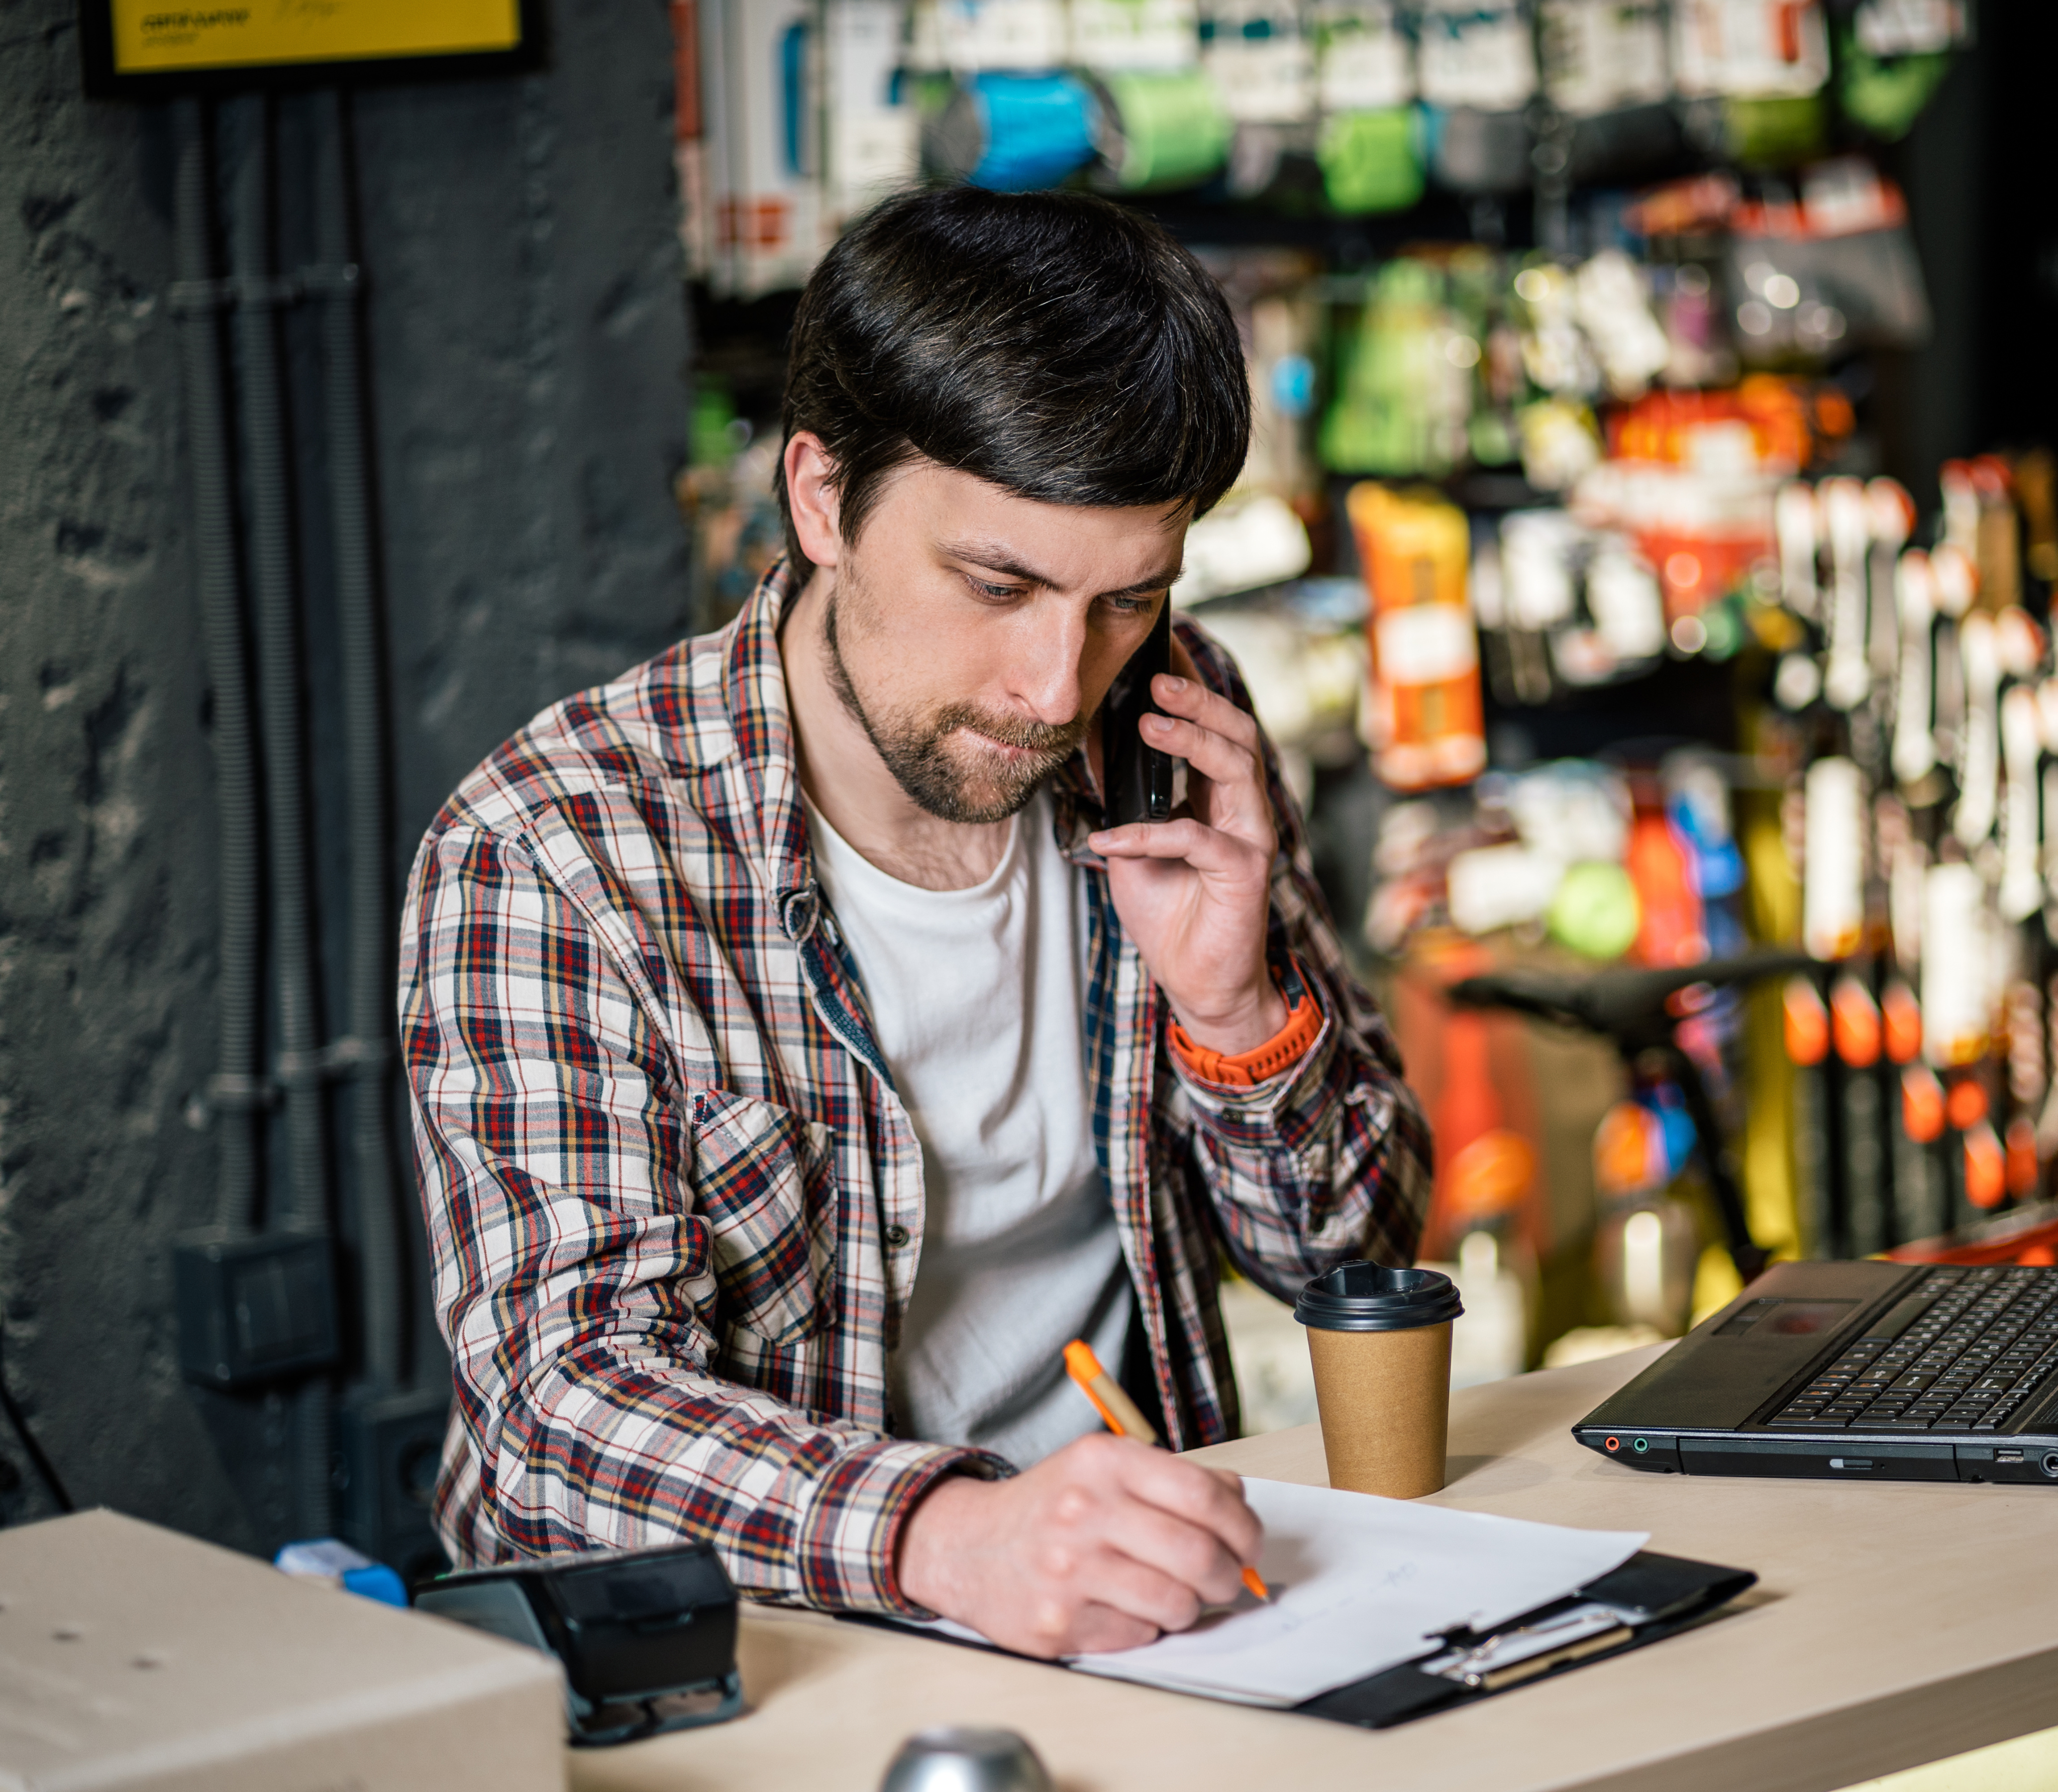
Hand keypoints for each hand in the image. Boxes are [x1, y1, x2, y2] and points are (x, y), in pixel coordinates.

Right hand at [895, 1434, 1262, 1657]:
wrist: (967, 1547)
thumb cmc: (1050, 1507)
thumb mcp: (1103, 1467)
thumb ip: (1171, 1478)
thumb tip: (1238, 1504)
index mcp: (1104, 1462)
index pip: (1205, 1495)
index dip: (1243, 1526)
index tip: (1250, 1543)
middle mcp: (1086, 1511)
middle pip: (1199, 1554)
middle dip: (1229, 1574)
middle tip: (1227, 1578)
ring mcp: (1070, 1571)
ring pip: (1177, 1603)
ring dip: (1189, 1605)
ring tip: (1173, 1594)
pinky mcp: (1059, 1624)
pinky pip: (1140, 1634)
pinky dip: (1146, 1625)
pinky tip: (1124, 1606)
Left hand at [1088, 645, 1284, 1055]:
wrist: (1198, 981)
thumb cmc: (1170, 912)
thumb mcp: (1132, 845)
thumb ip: (1122, 801)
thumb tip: (1091, 746)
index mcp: (1220, 798)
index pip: (1217, 731)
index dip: (1193, 694)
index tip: (1159, 661)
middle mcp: (1243, 811)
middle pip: (1237, 736)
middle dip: (1200, 702)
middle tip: (1158, 680)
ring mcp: (1250, 839)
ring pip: (1236, 770)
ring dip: (1191, 742)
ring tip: (1150, 724)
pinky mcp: (1243, 873)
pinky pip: (1196, 838)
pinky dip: (1149, 834)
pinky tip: (1109, 838)